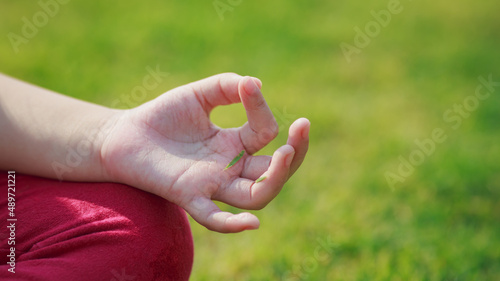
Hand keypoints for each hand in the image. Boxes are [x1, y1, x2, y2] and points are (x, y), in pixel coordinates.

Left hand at [101, 73, 309, 232]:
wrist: (124, 135)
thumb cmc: (163, 116)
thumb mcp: (198, 94)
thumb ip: (226, 86)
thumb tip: (255, 84)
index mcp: (235, 144)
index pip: (264, 132)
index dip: (261, 108)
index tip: (248, 86)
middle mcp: (229, 168)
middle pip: (273, 172)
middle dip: (295, 152)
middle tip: (302, 128)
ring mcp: (211, 184)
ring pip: (256, 196)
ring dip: (275, 179)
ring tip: (286, 154)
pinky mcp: (187, 195)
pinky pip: (214, 218)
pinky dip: (232, 224)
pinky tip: (251, 224)